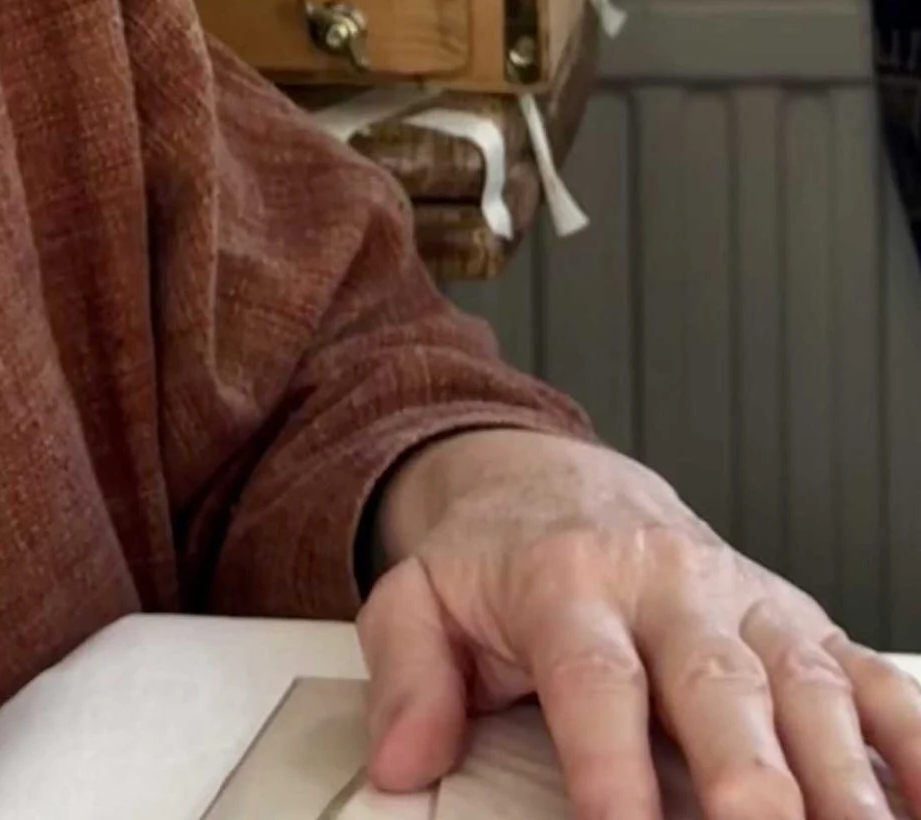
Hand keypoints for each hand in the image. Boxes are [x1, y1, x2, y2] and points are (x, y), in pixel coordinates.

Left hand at [359, 427, 920, 818]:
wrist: (561, 486)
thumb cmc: (499, 563)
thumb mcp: (421, 596)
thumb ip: (407, 676)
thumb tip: (401, 761)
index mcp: (570, 581)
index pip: (596, 680)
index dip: (611, 768)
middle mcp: (673, 590)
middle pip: (720, 687)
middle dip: (749, 783)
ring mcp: (752, 609)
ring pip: (812, 691)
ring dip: (845, 784)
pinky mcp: (810, 630)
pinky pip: (879, 686)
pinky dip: (915, 747)